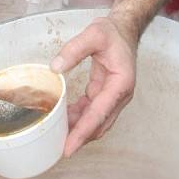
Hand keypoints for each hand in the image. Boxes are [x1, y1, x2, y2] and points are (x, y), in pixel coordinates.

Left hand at [51, 16, 136, 157]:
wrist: (123, 29)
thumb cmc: (112, 32)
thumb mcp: (93, 33)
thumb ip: (74, 49)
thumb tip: (56, 67)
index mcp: (121, 83)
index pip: (100, 113)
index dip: (83, 132)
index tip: (69, 147)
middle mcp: (120, 94)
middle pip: (99, 124)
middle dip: (80, 137)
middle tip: (58, 148)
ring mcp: (113, 96)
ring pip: (96, 121)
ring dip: (79, 129)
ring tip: (57, 135)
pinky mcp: (105, 94)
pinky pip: (92, 111)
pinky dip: (79, 117)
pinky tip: (64, 117)